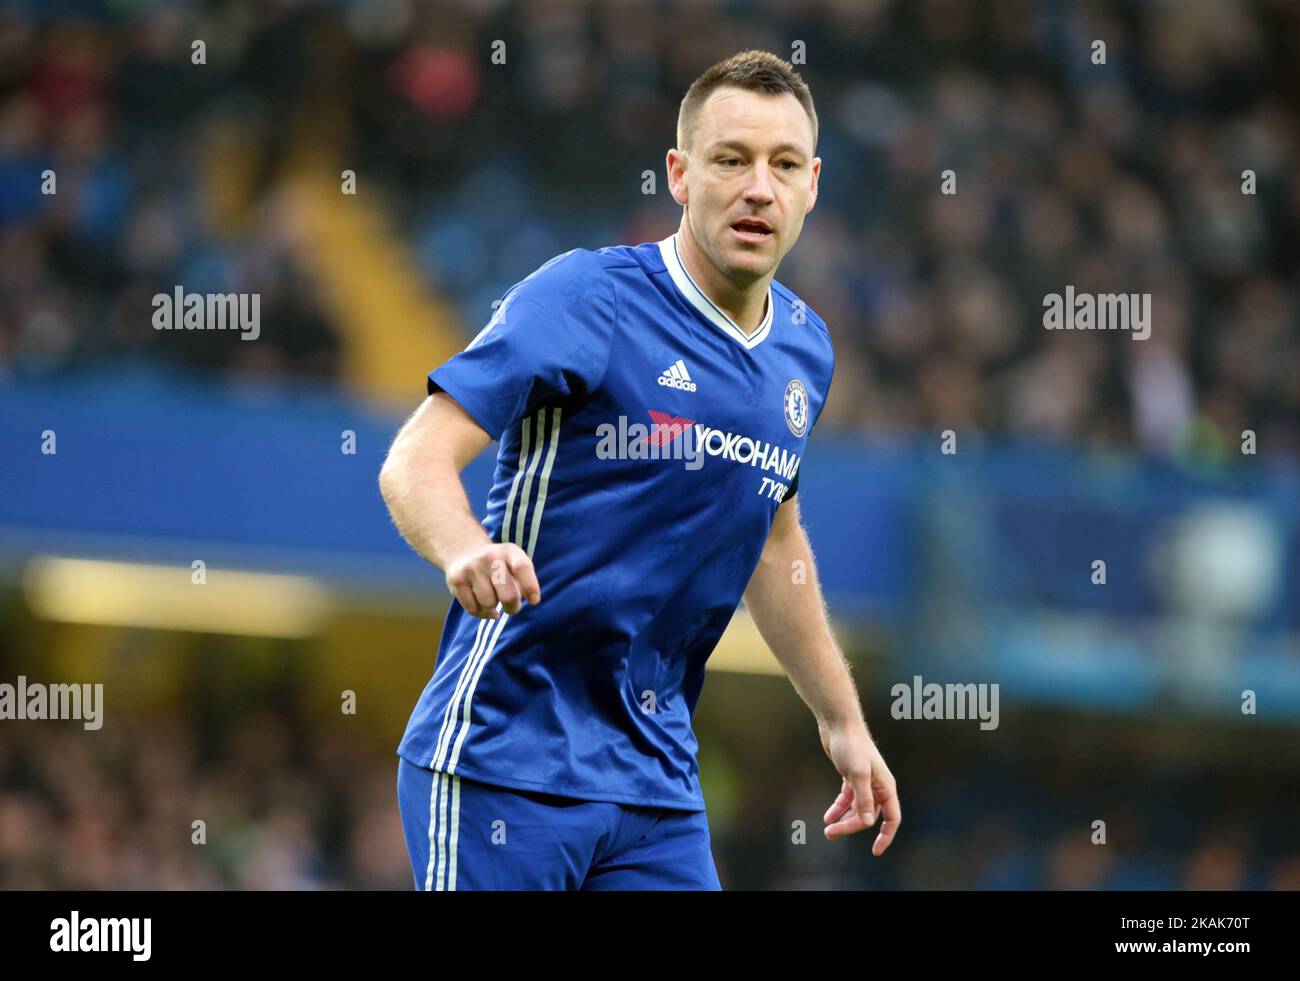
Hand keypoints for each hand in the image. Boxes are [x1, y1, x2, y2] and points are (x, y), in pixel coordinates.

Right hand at [444, 542, 540, 618]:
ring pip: (489, 604)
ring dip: (493, 608)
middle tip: (512, 607)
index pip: (522, 567)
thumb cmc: (498, 564)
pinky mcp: (456, 580)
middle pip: (508, 595)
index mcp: (509, 551)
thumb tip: (529, 599)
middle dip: (513, 607)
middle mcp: (489, 557)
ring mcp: (471, 568)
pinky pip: (473, 609)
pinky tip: (482, 606)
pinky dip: (481, 613)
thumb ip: (524, 579)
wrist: (464, 552)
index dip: (531, 586)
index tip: (534, 601)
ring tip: (493, 599)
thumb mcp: (513, 562)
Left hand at [819, 720, 900, 855]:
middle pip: (869, 816)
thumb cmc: (851, 745)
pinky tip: (828, 816)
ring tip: (827, 829)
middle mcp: (877, 786)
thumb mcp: (857, 773)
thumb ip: (863, 798)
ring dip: (843, 820)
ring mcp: (864, 782)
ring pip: (857, 809)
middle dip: (851, 826)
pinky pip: (847, 799)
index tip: (875, 851)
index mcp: (886, 786)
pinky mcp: (850, 777)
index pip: (892, 818)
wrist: (837, 723)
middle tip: (831, 832)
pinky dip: (838, 808)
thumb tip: (869, 823)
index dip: (886, 836)